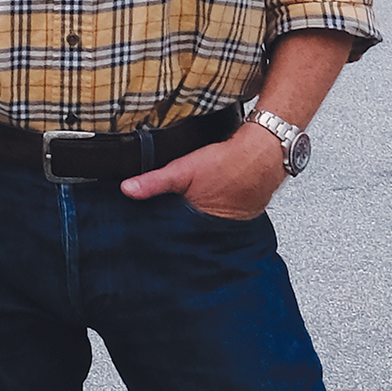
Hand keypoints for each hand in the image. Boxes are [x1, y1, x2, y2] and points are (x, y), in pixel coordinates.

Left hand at [118, 122, 283, 220]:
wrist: (264, 151)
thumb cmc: (228, 162)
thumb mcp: (183, 170)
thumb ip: (154, 182)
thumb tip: (128, 189)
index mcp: (200, 226)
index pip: (175, 239)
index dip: (163, 236)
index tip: (152, 236)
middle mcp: (218, 230)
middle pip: (191, 235)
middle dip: (179, 231)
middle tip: (170, 222)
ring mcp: (234, 224)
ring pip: (208, 228)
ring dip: (198, 222)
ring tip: (192, 210)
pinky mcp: (244, 214)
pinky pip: (224, 219)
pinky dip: (215, 213)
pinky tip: (212, 201)